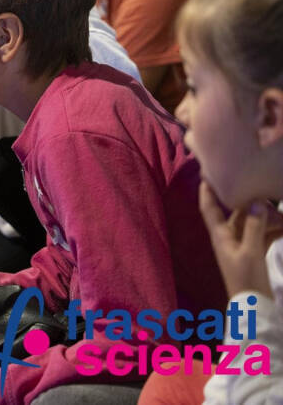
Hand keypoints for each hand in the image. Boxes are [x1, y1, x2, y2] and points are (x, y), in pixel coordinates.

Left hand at [199, 182, 281, 297]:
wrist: (254, 309)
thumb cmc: (247, 281)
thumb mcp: (251, 252)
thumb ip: (253, 226)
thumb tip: (256, 201)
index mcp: (220, 235)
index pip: (209, 208)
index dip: (206, 190)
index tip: (207, 171)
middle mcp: (228, 237)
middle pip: (237, 212)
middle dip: (251, 201)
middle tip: (267, 190)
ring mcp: (242, 245)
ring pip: (253, 222)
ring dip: (268, 217)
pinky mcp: (254, 253)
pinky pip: (263, 234)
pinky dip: (273, 229)